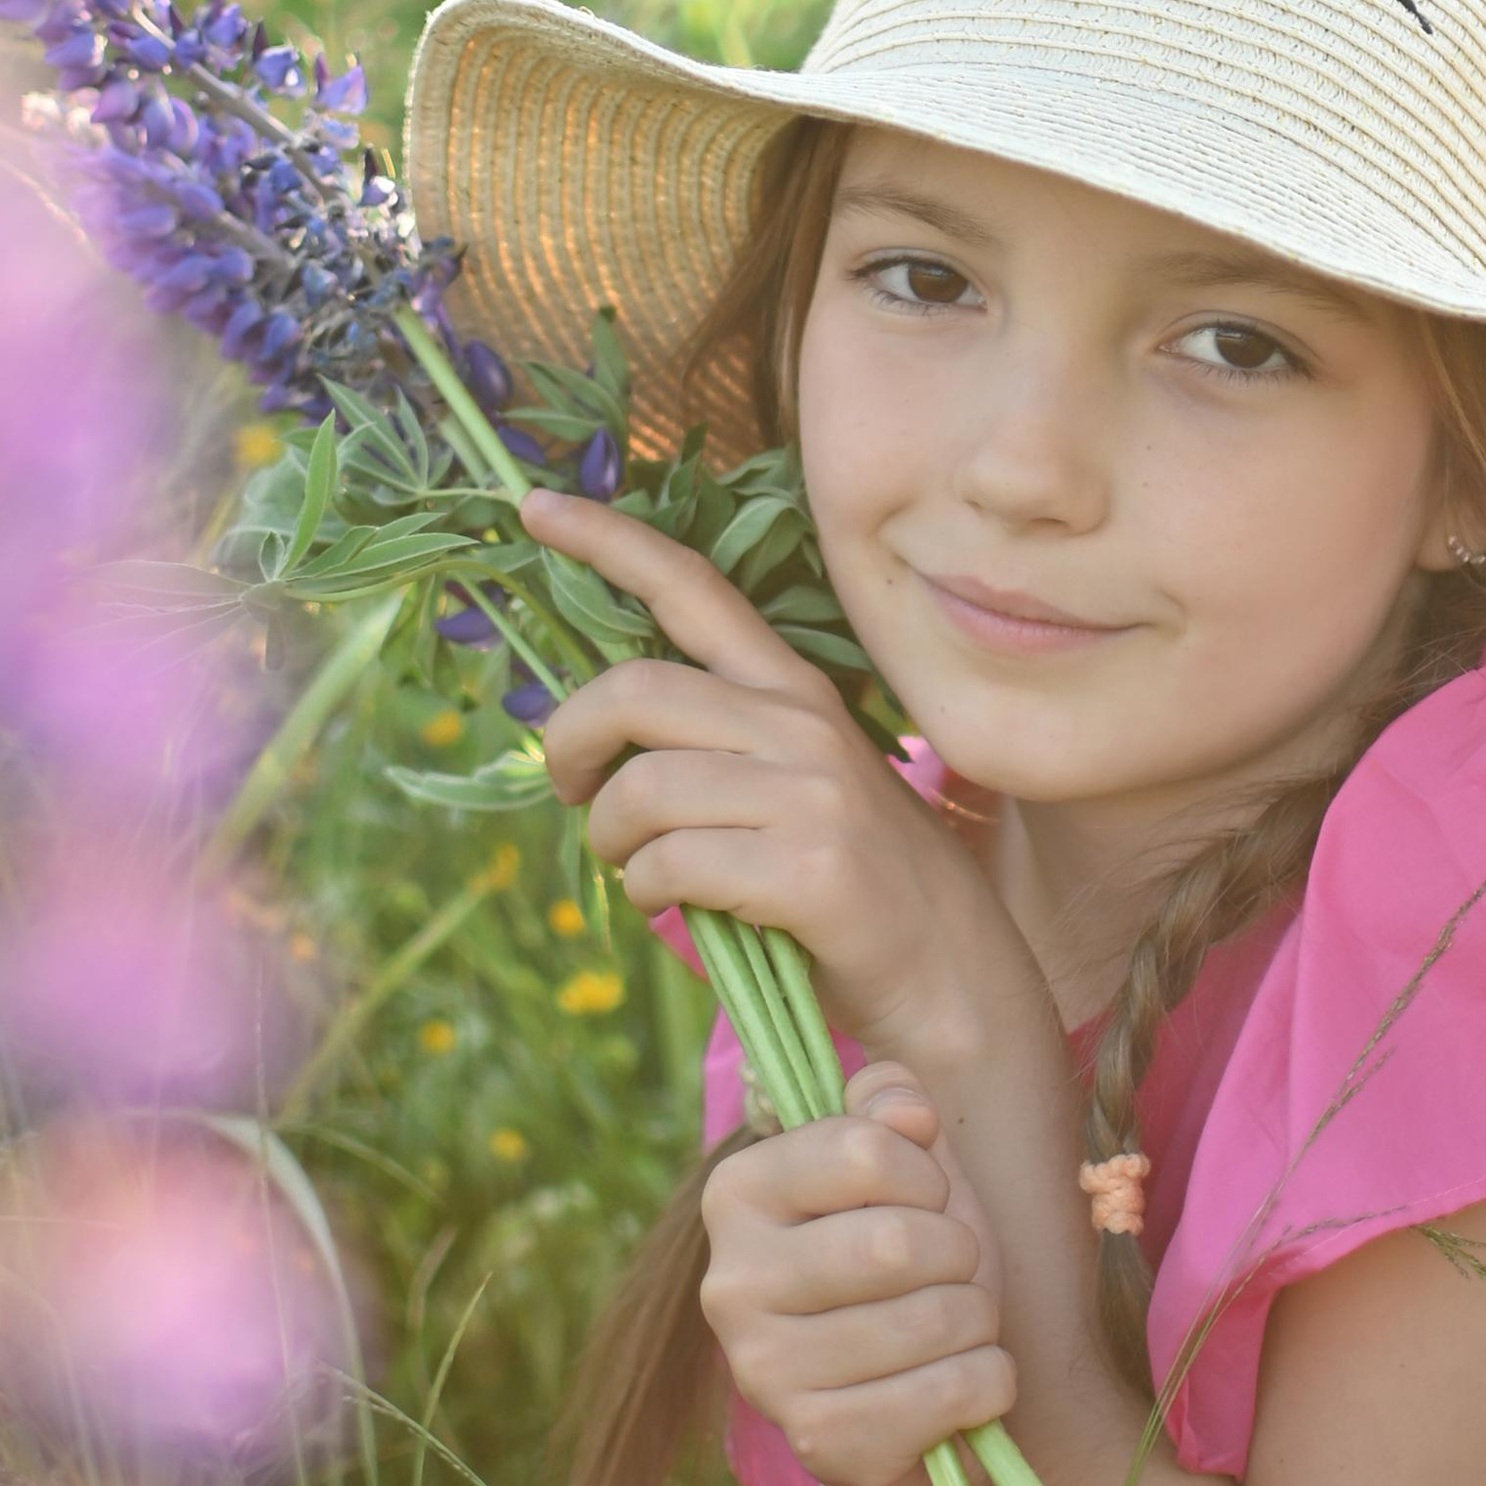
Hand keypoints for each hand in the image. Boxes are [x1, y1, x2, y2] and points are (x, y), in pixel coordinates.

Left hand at [524, 488, 1044, 1076]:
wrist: (953, 978)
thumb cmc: (856, 891)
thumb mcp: (801, 790)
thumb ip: (722, 751)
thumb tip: (602, 750)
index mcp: (796, 693)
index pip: (694, 589)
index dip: (607, 542)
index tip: (532, 507)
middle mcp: (803, 725)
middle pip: (634, 691)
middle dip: (570, 742)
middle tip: (568, 789)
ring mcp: (809, 793)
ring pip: (642, 789)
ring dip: (612, 842)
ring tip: (636, 868)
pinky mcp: (807, 866)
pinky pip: (670, 866)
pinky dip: (649, 895)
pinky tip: (683, 911)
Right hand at [700, 1065, 1014, 1485]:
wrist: (900, 1416)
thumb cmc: (905, 1272)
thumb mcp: (905, 1171)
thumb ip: (892, 1106)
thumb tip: (906, 1110)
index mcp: (736, 1194)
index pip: (866, 1148)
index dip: (925, 1174)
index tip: (921, 1202)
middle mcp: (731, 1283)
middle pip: (902, 1241)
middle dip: (959, 1256)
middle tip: (944, 1276)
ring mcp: (766, 1372)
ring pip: (939, 1318)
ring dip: (976, 1320)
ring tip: (949, 1330)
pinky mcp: (820, 1443)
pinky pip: (959, 1388)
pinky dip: (989, 1381)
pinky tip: (957, 1385)